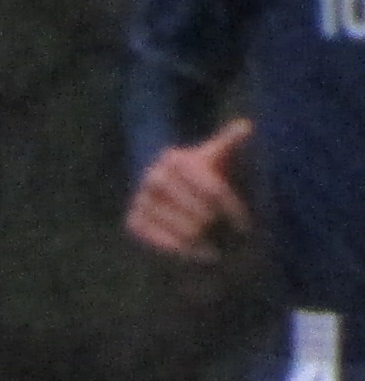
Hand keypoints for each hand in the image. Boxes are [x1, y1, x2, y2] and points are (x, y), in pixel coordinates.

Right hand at [125, 119, 254, 259]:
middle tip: (231, 238)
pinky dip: (183, 251)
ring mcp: (141, 199)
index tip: (246, 226)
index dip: (233, 210)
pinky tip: (202, 254)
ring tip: (220, 249)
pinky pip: (161, 241)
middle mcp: (153, 177)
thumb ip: (230, 142)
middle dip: (219, 227)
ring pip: (183, 229)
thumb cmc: (199, 170)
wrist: (166, 183)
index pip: (213, 191)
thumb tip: (246, 126)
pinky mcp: (133, 220)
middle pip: (200, 213)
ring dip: (204, 241)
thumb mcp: (215, 154)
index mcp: (175, 159)